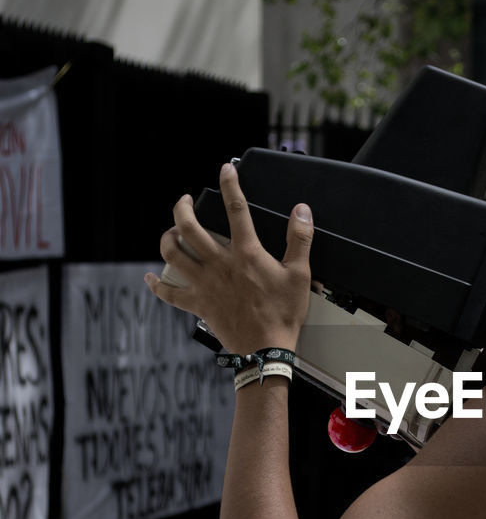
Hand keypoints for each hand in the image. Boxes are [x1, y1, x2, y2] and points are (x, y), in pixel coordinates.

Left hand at [145, 162, 313, 354]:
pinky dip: (158, 285)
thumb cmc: (283, 313)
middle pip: (190, 228)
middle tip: (184, 201)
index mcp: (246, 253)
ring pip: (174, 254)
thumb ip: (299, 239)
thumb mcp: (300, 274)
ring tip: (171, 232)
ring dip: (168, 239)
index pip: (236, 209)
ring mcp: (205, 284)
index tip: (226, 169)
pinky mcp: (198, 304)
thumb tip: (301, 211)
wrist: (266, 348)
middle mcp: (220, 264)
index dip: (230, 184)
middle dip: (182, 209)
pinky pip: (170, 293)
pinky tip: (151, 278)